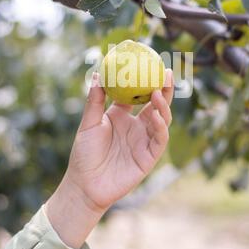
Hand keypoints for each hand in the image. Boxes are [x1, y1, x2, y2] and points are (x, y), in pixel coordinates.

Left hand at [46, 69, 173, 248]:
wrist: (84, 185)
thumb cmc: (84, 155)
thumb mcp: (88, 124)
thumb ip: (94, 101)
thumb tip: (96, 74)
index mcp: (122, 117)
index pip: (139, 95)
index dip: (146, 81)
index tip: (149, 63)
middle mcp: (137, 127)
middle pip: (156, 105)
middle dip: (164, 89)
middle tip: (165, 72)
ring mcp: (145, 141)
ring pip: (162, 120)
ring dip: (163, 105)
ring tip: (158, 91)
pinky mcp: (149, 157)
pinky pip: (159, 139)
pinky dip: (159, 126)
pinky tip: (154, 115)